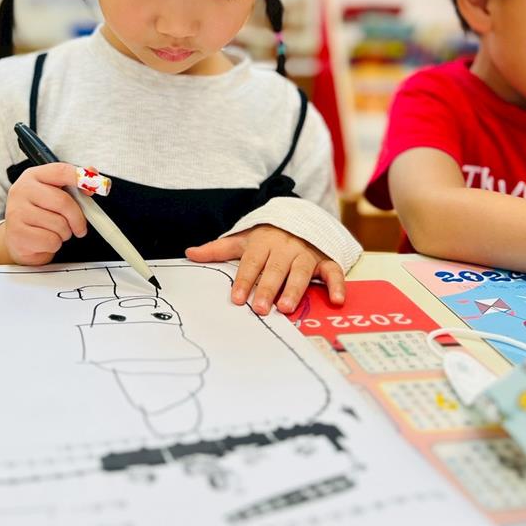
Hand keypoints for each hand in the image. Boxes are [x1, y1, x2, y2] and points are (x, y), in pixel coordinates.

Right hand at [4, 163, 87, 264]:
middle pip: (63, 202)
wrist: (19, 238)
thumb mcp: (56, 194)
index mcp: (34, 175)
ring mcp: (17, 211)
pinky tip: (45, 240)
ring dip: (65, 232)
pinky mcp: (17, 233)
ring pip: (59, 224)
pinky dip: (55, 244)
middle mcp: (22, 190)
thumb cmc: (41, 213)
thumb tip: (93, 174)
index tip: (100, 185)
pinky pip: (51, 240)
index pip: (61, 171)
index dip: (83, 178)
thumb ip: (74, 184)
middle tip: (80, 227)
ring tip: (56, 231)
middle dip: (78, 217)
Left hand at [185, 224, 344, 314]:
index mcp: (263, 243)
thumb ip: (217, 249)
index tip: (237, 298)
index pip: (251, 263)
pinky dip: (337, 284)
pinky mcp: (324, 260)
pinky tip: (337, 299)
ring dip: (295, 289)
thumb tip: (189, 253)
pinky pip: (333, 271)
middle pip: (275, 270)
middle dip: (267, 289)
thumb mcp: (242, 240)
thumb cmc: (266, 236)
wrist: (298, 217)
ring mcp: (306, 254)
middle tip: (260, 309)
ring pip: (300, 272)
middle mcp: (285, 248)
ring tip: (286, 307)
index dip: (244, 280)